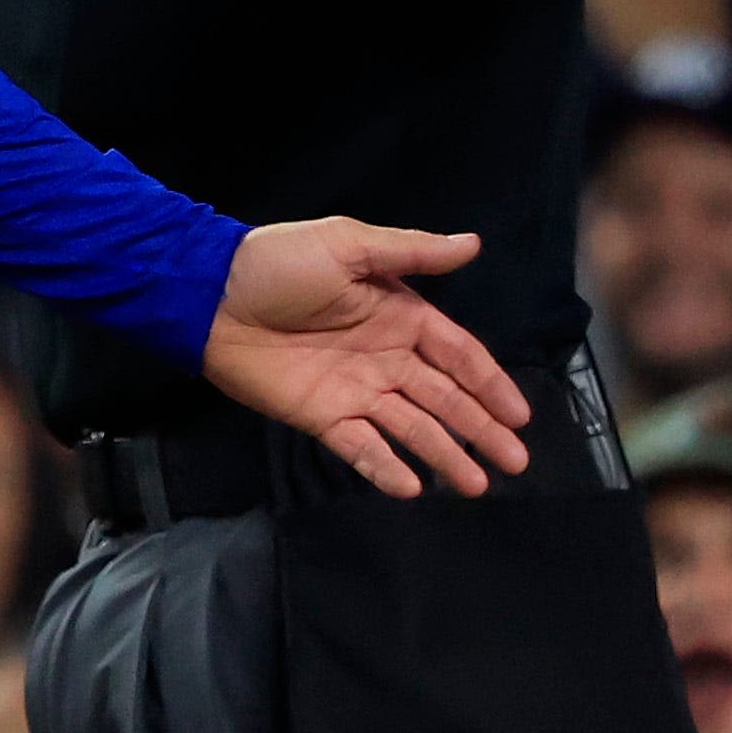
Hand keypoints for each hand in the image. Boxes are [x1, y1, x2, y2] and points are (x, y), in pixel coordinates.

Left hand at [198, 221, 532, 497]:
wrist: (210, 295)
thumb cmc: (278, 262)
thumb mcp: (349, 245)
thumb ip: (412, 252)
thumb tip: (473, 244)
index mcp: (401, 317)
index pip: (461, 357)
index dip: (492, 385)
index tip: (522, 416)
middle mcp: (385, 359)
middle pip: (446, 400)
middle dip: (482, 430)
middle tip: (517, 463)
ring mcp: (354, 390)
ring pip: (411, 428)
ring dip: (445, 455)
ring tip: (477, 485)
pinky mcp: (320, 415)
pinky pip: (359, 446)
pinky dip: (384, 466)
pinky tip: (412, 488)